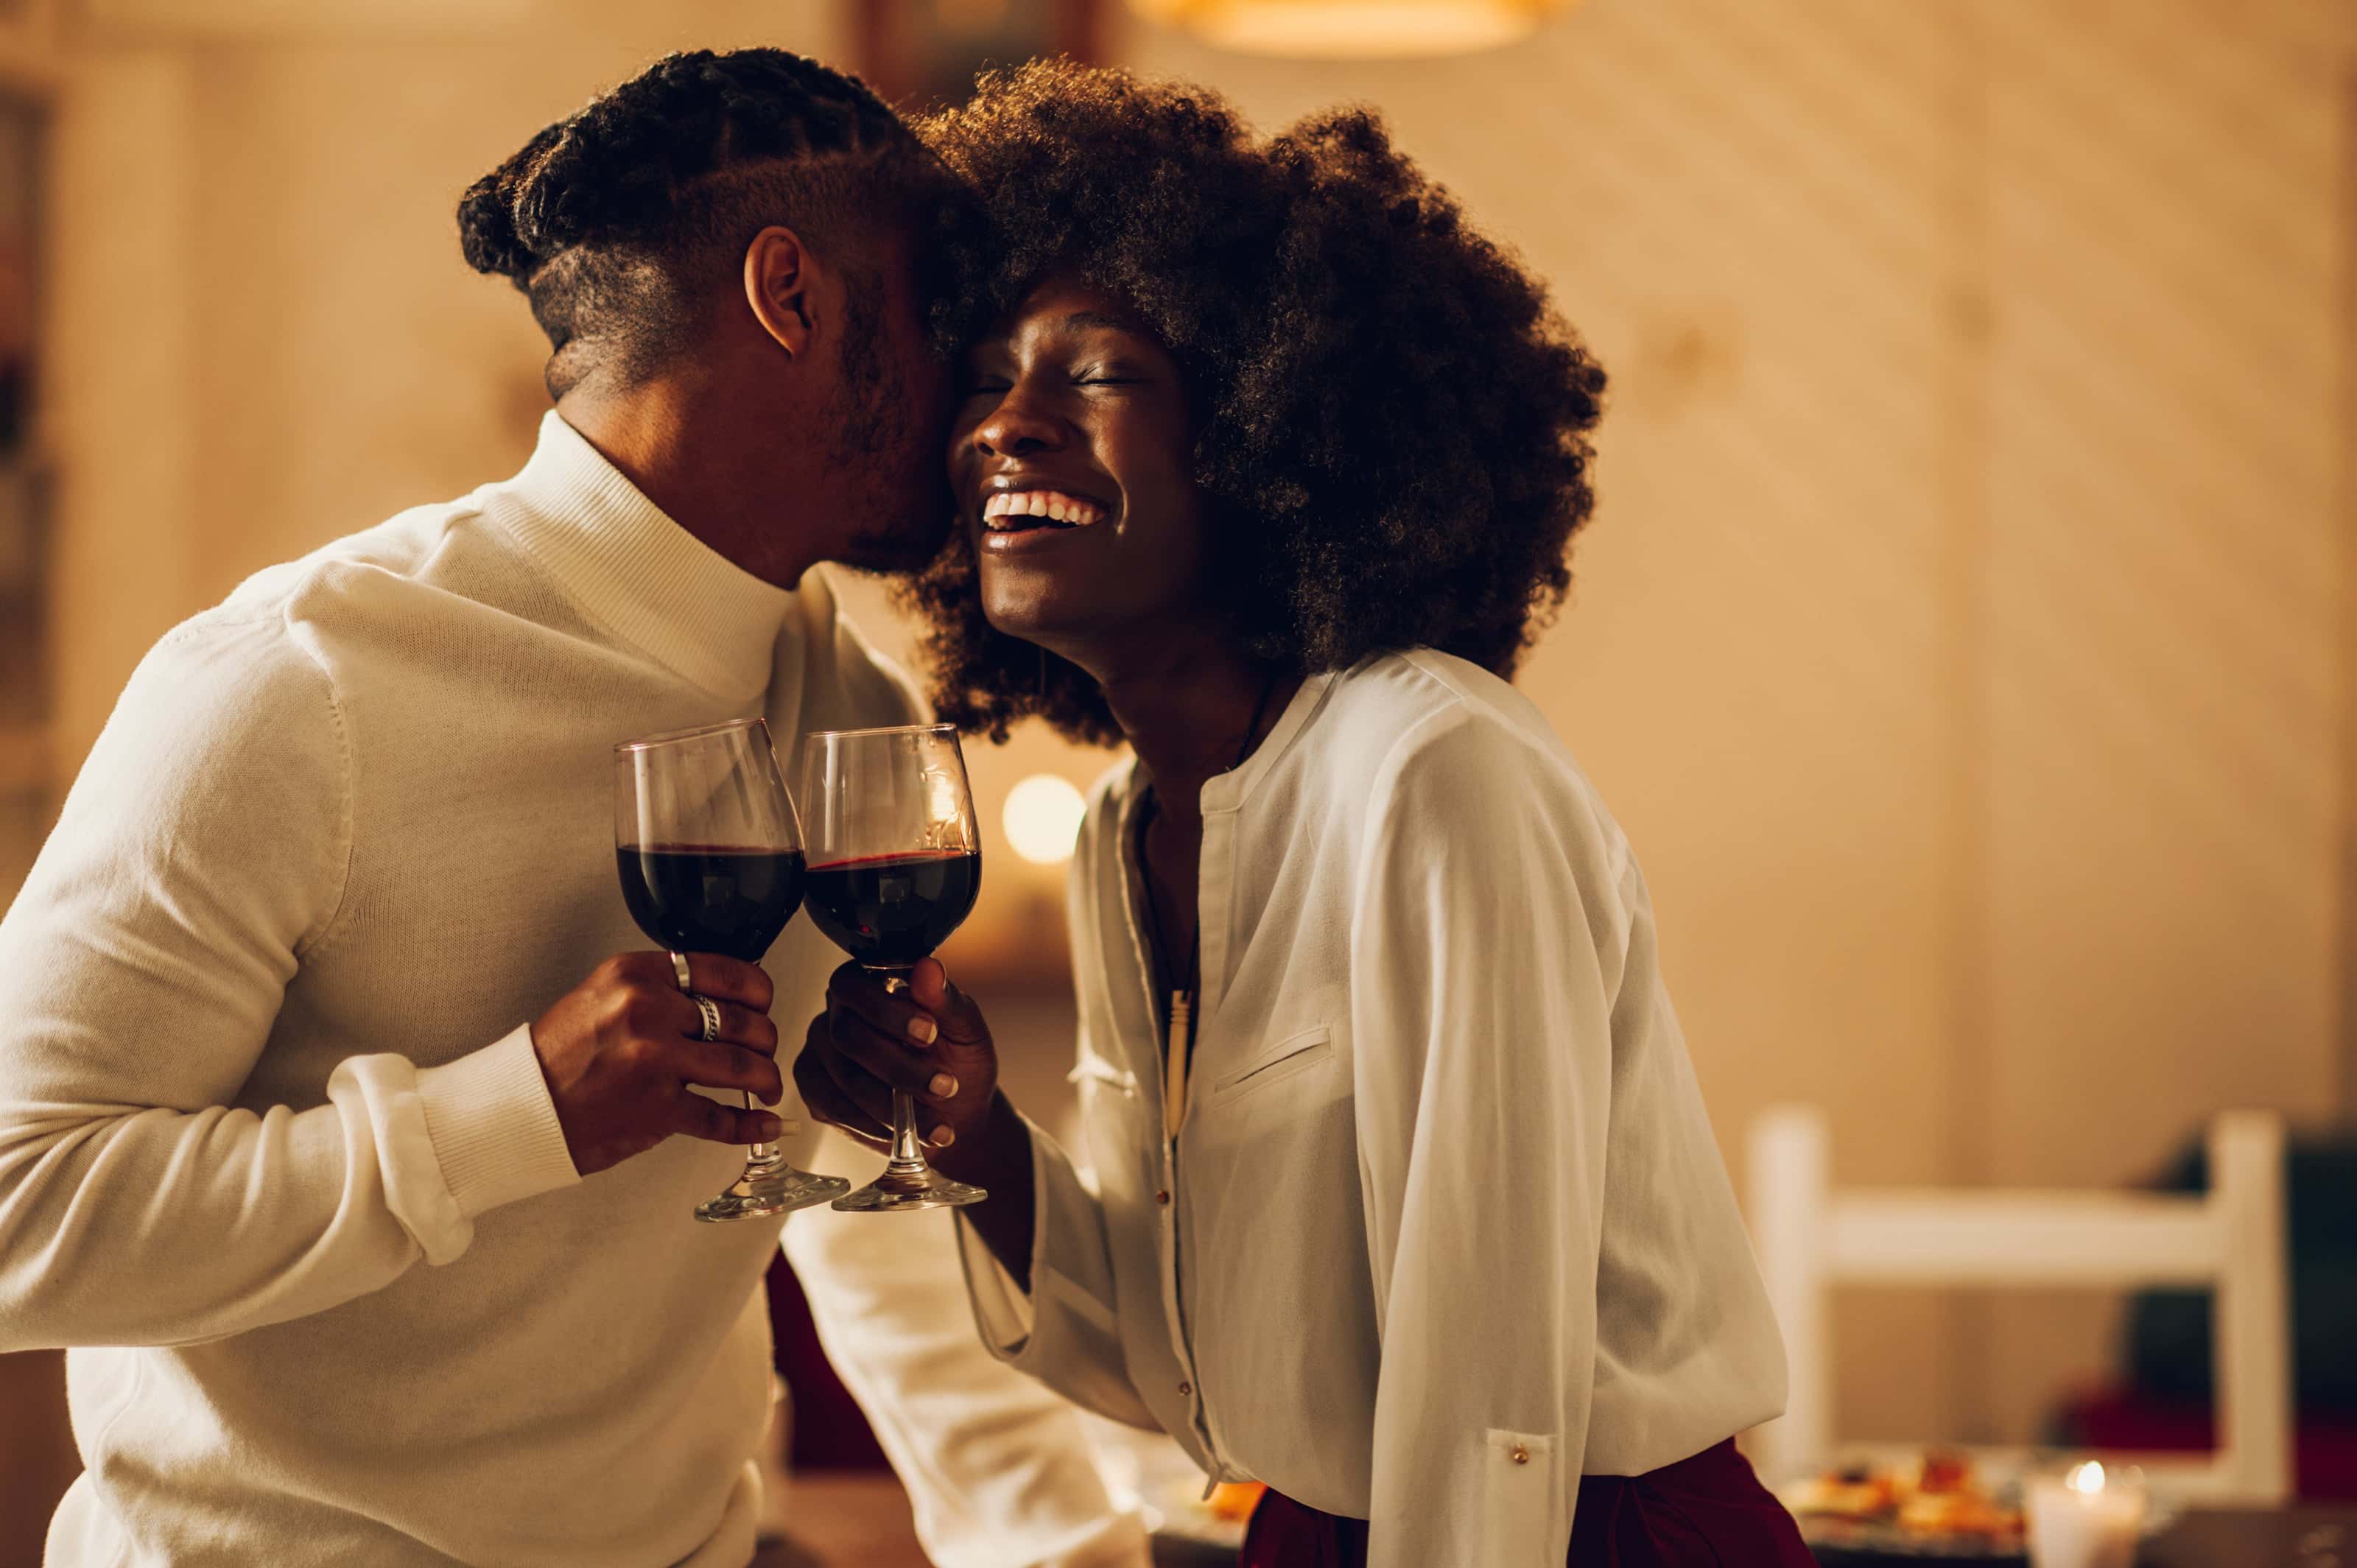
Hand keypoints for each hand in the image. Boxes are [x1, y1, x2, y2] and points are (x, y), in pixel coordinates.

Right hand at [529, 952, 787, 1175]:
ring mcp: (654, 1061)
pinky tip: (765, 1124)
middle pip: (742, 1021)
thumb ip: (657, 990)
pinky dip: (750, 1124)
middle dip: (764, 1040)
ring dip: (765, 1079)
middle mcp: (647, 1011)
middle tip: (764, 1051)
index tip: (764, 1004)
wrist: (521, 1105)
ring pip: (741, 1066)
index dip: (758, 991)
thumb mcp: (602, 995)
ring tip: (767, 1087)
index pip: (724, 971)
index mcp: (636, 975)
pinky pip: (720, 1118)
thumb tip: (719, 999)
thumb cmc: (558, 1055)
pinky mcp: (657, 1109)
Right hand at [794, 957, 1000, 1154]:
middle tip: (944, 1087)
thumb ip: (946, 1001)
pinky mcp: (816, 1090)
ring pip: (844, 1077)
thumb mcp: (966, 1032)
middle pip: (848, 1035)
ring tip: (938, 1122)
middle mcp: (838, 1012)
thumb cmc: (960, 1062)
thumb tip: (928, 967)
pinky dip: (874, 1123)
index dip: (887, 1011)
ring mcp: (822, 1051)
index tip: (928, 1034)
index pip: (856, 985)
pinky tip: (906, 1131)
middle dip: (899, 1067)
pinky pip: (835, 1107)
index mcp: (871, 983)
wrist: (956, 1114)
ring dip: (893, 1105)